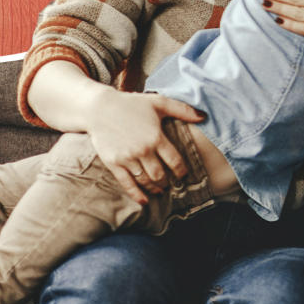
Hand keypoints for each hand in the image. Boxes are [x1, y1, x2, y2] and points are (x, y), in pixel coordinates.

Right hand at [86, 90, 203, 204]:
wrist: (99, 108)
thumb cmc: (131, 104)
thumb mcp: (158, 102)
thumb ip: (182, 109)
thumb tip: (204, 116)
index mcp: (156, 137)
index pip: (175, 161)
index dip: (181, 171)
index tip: (183, 175)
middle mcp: (143, 150)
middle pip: (160, 175)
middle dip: (168, 182)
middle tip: (171, 184)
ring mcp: (127, 158)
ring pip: (145, 180)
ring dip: (155, 188)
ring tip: (160, 190)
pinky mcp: (113, 163)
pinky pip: (127, 183)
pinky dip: (136, 194)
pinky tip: (144, 201)